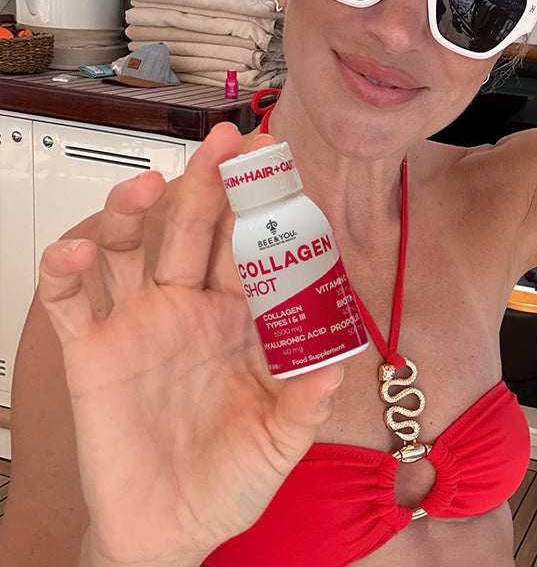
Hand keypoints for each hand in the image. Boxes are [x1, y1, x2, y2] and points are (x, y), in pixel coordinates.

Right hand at [37, 123, 343, 566]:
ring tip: (154, 184)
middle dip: (214, 184)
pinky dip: (64, 273)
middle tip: (231, 141)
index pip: (253, 250)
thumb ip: (307, 402)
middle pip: (200, 231)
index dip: (266, 209)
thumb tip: (339, 363)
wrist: (170, 532)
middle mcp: (191, 310)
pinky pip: (71, 304)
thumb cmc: (230, 480)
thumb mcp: (279, 441)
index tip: (282, 168)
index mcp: (241, 321)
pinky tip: (75, 252)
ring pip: (133, 248)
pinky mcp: (93, 354)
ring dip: (136, 210)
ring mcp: (141, 325)